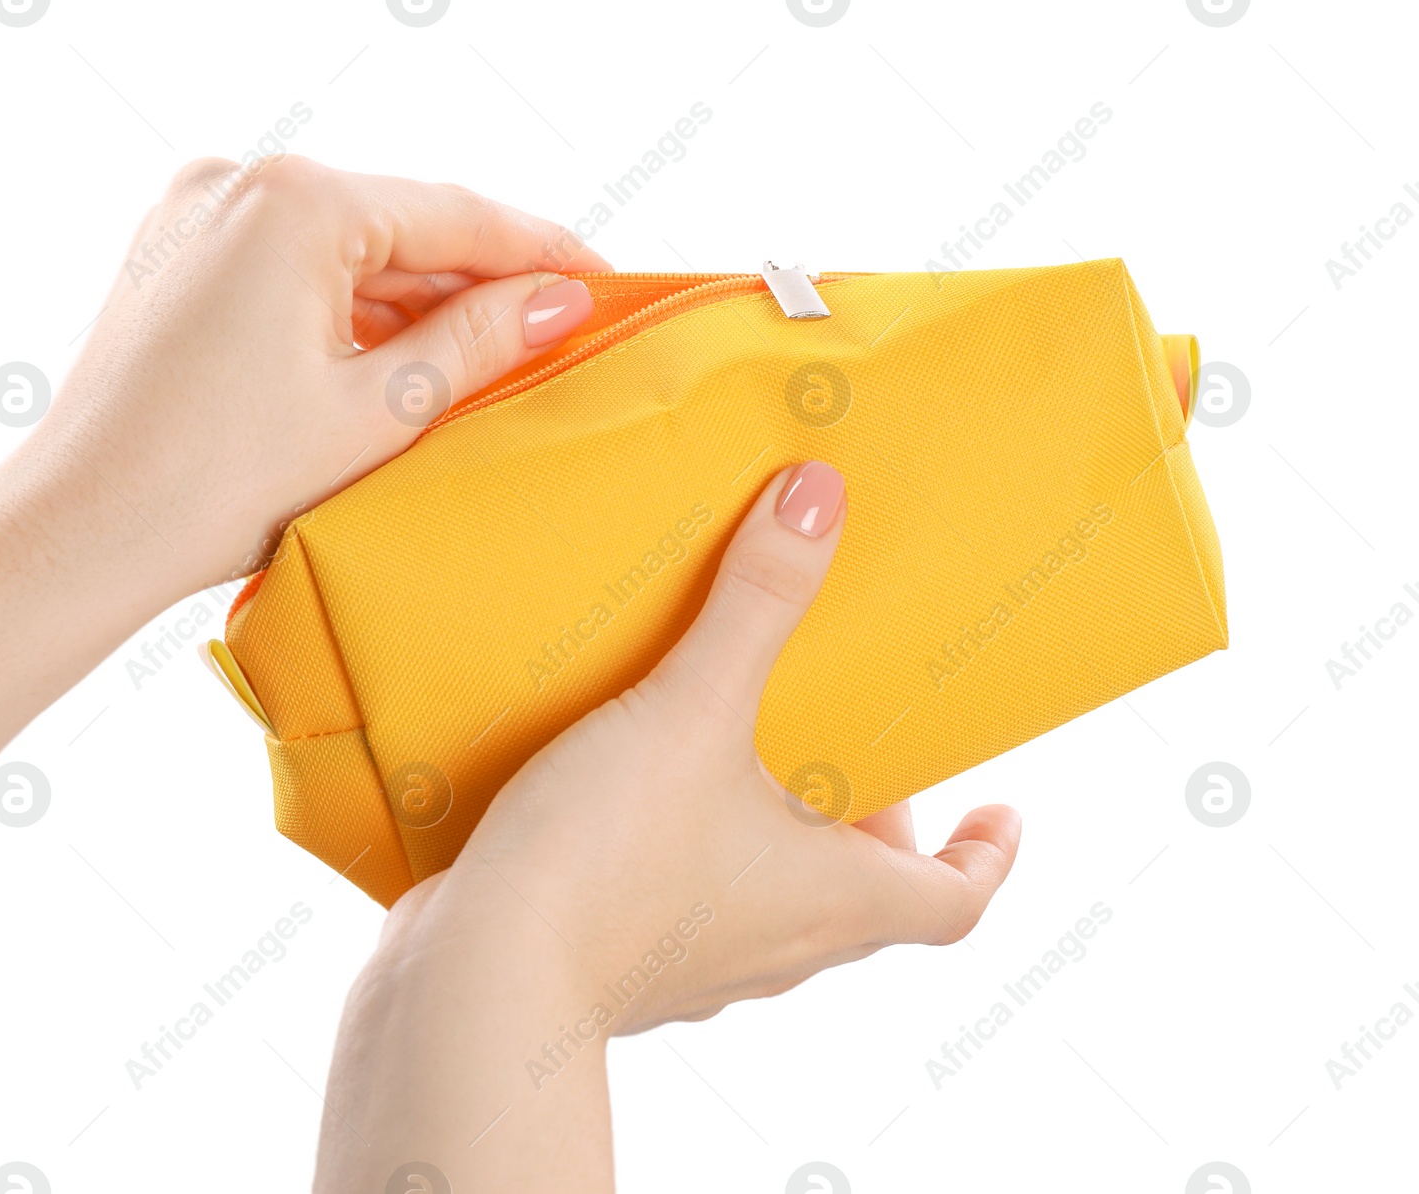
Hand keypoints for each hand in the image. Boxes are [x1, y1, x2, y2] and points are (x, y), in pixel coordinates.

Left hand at [0, 157, 604, 945]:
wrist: (83, 530)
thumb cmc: (218, 481)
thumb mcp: (378, 410)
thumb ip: (478, 341)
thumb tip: (560, 301)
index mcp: (295, 201)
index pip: (456, 214)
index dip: (541, 251)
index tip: (605, 280)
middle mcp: (241, 184)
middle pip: (400, 226)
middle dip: (480, 279)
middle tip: (560, 324)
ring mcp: (198, 215)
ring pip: (347, 249)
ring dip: (416, 300)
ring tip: (491, 352)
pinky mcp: (177, 257)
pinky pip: (294, 267)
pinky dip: (351, 309)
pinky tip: (401, 358)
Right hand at [315, 462, 1021, 1191]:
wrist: (478, 979)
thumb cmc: (608, 857)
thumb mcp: (692, 708)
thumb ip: (756, 602)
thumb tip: (819, 497)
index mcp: (832, 902)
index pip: (952, 902)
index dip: (987, 857)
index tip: (999, 811)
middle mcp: (780, 949)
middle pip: (863, 893)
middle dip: (867, 821)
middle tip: (846, 747)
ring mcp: (700, 969)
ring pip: (777, 906)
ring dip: (780, 838)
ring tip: (742, 754)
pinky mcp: (625, 967)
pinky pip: (690, 910)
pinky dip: (695, 856)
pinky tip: (636, 798)